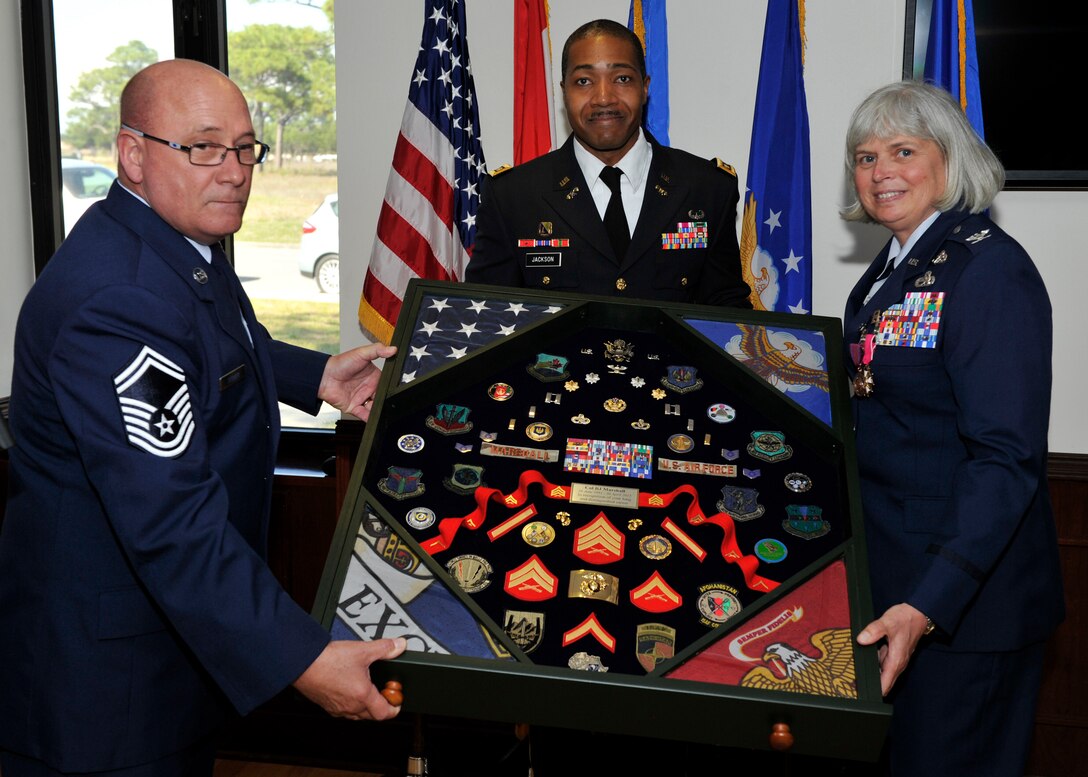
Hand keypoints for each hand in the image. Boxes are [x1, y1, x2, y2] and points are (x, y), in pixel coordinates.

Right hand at [292, 637, 406, 720]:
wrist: (302, 662)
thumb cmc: (328, 660)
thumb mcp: (362, 650)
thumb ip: (384, 648)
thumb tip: (399, 646)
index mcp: (362, 696)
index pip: (384, 713)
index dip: (394, 709)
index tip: (397, 702)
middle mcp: (350, 706)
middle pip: (372, 716)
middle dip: (381, 706)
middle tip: (385, 693)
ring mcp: (337, 707)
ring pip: (357, 714)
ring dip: (366, 707)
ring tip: (368, 690)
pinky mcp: (326, 705)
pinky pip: (343, 711)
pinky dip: (351, 704)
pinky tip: (349, 690)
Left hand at [318, 343, 396, 420]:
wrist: (324, 376)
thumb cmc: (340, 363)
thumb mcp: (361, 353)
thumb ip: (378, 350)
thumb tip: (393, 349)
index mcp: (373, 377)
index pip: (386, 385)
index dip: (389, 389)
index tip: (393, 391)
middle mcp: (368, 389)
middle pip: (381, 398)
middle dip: (384, 401)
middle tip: (386, 401)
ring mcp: (361, 398)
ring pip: (374, 408)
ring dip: (378, 410)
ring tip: (379, 409)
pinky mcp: (354, 407)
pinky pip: (364, 415)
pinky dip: (369, 418)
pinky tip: (372, 416)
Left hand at [856, 603, 929, 695]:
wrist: (918, 614)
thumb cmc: (905, 619)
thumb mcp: (888, 622)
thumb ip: (874, 630)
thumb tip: (861, 640)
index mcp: (896, 660)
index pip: (885, 685)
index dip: (875, 693)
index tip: (863, 696)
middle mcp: (897, 663)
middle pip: (883, 682)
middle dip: (870, 686)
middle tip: (852, 686)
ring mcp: (895, 659)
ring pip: (882, 673)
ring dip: (871, 675)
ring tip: (853, 676)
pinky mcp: (893, 654)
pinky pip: (882, 663)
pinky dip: (874, 664)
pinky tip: (863, 659)